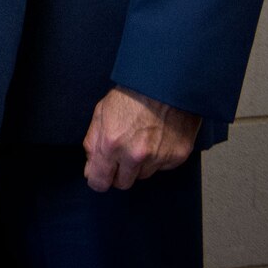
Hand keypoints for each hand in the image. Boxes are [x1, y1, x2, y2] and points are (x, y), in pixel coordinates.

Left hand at [83, 86, 199, 191]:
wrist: (166, 84)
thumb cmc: (132, 95)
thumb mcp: (101, 113)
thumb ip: (92, 144)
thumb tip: (90, 169)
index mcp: (111, 144)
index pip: (100, 181)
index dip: (98, 180)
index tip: (99, 177)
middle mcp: (135, 156)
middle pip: (123, 183)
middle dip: (118, 173)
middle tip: (121, 155)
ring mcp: (158, 158)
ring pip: (143, 175)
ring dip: (139, 165)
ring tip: (141, 140)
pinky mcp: (177, 157)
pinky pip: (162, 167)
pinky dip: (158, 158)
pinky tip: (157, 138)